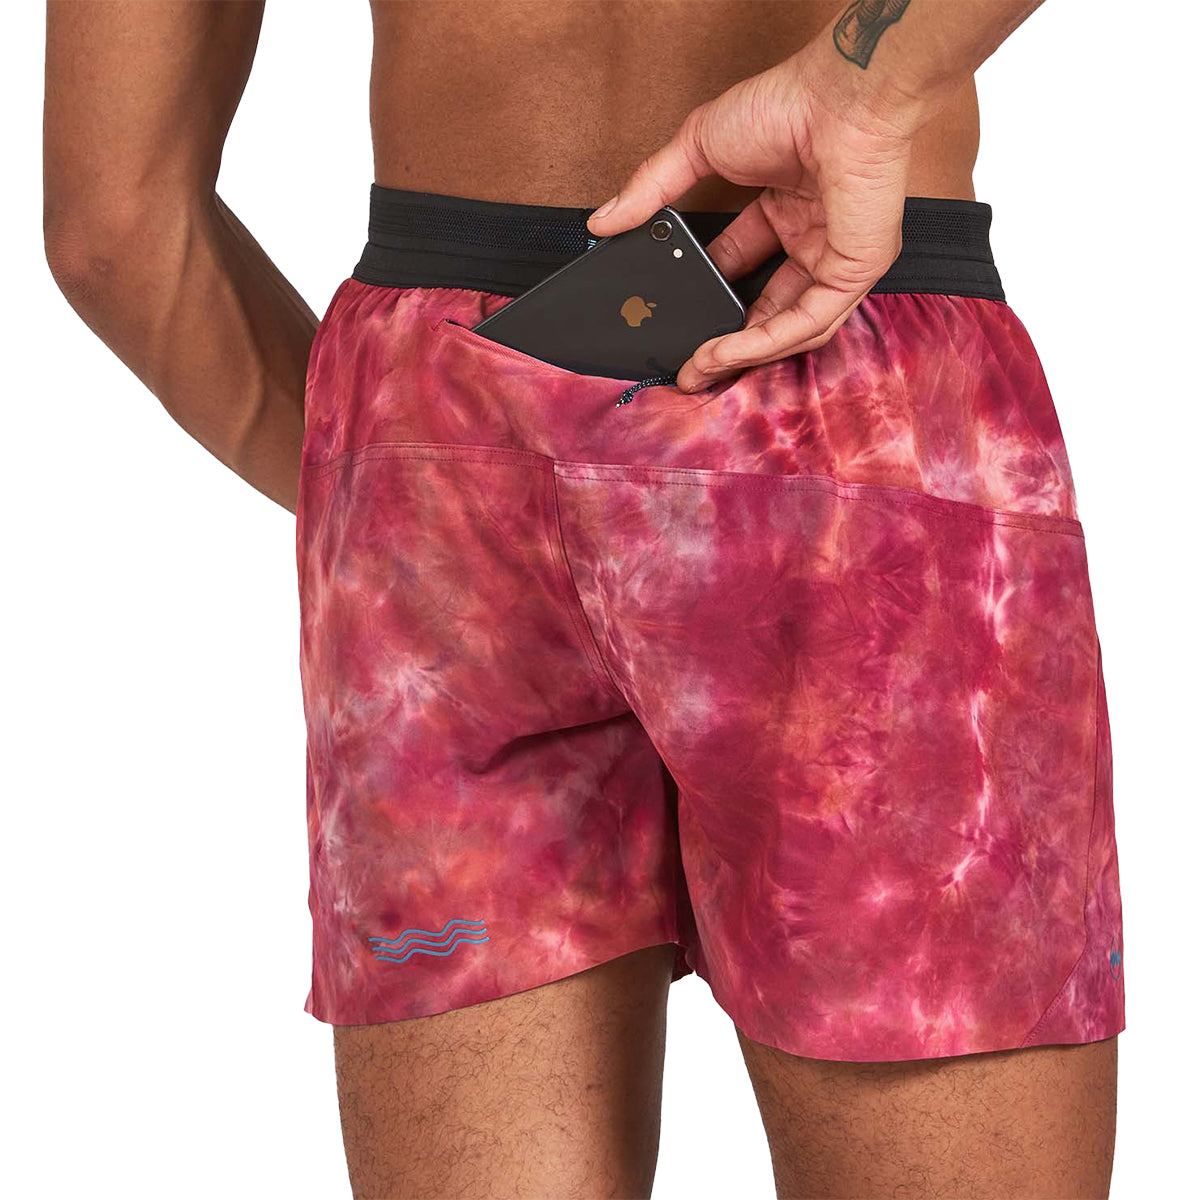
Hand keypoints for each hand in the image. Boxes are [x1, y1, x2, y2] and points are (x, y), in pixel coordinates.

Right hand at [587, 48, 917, 392]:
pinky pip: (807, 323)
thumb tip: (603, 221)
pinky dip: (762, 343)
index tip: (677, 323)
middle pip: (767, 310)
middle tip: (687, 366)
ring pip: (788, 328)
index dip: (709, 298)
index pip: (742, 268)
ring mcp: (837, 259)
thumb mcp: (697, 147)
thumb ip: (650, 189)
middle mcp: (814, 239)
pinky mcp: (855, 272)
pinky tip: (723, 351)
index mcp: (786, 210)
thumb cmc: (786, 105)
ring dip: (741, 355)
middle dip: (726, 344)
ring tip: (697, 369)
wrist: (836, 97)